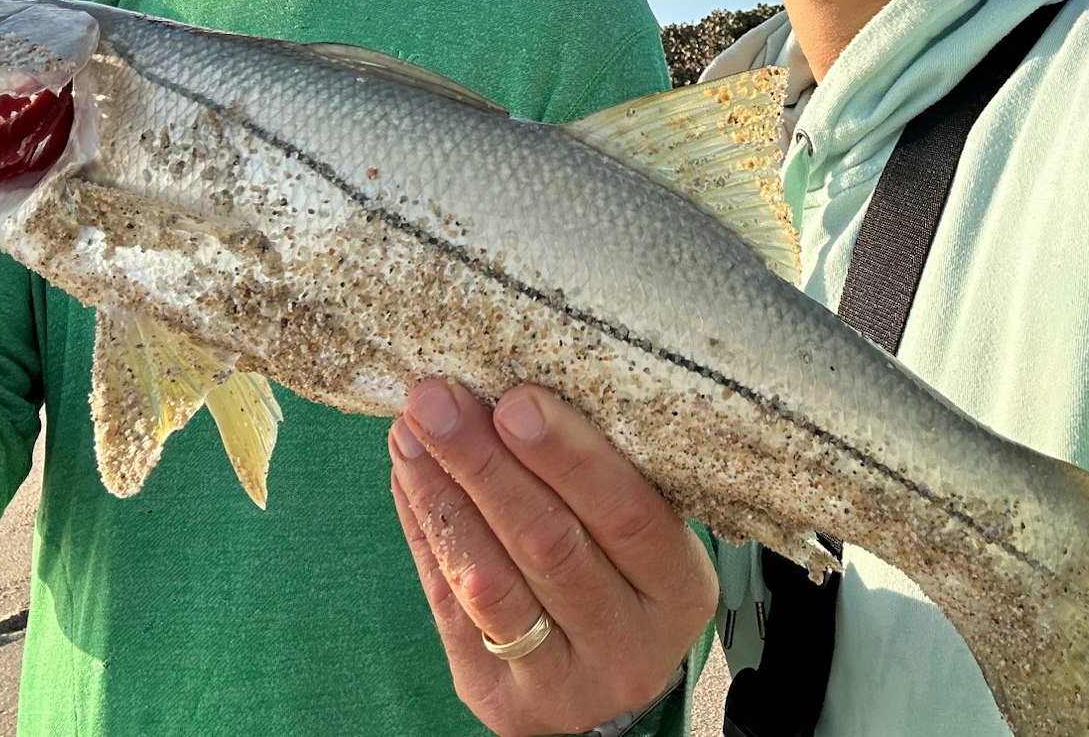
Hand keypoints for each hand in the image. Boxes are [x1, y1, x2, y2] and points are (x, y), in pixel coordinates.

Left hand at [389, 379, 715, 736]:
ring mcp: (565, 684)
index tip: (516, 398)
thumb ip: (592, 477)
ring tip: (409, 433)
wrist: (601, 686)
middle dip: (486, 464)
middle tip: (437, 400)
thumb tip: (505, 386)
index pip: (630, 514)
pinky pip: (452, 613)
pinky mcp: (501, 701)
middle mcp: (630, 645)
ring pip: (494, 585)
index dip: (571, 456)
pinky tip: (408, 480)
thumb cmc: (619, 577)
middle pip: (551, 546)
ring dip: (443, 497)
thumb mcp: (638, 536)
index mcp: (679, 590)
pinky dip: (426, 537)